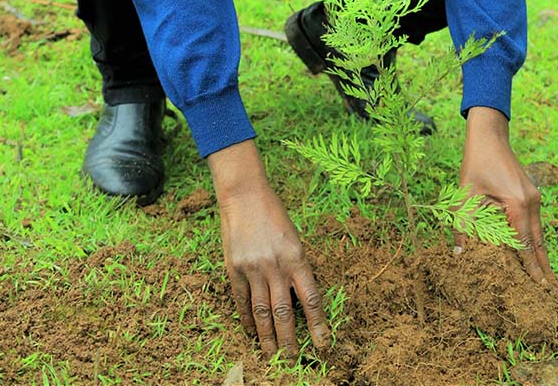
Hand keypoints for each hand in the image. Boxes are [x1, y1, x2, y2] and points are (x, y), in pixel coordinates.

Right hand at [208, 140, 330, 358]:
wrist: (245, 196)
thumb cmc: (275, 215)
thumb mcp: (295, 239)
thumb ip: (297, 267)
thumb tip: (301, 300)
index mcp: (297, 257)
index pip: (311, 300)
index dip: (318, 326)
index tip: (323, 346)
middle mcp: (276, 266)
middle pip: (284, 314)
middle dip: (290, 342)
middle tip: (293, 362)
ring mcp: (253, 269)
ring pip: (262, 314)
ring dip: (268, 338)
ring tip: (272, 357)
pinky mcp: (235, 269)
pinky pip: (242, 302)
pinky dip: (247, 320)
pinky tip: (251, 332)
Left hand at [457, 106, 553, 282]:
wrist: (490, 136)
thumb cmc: (476, 162)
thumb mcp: (466, 193)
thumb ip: (463, 224)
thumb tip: (458, 252)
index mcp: (517, 204)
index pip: (525, 243)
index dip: (531, 267)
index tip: (540, 287)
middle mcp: (531, 202)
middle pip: (538, 241)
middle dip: (542, 265)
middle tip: (549, 291)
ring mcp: (535, 197)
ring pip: (539, 232)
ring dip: (540, 253)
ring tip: (545, 276)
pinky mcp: (532, 193)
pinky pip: (535, 221)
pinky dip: (536, 238)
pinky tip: (534, 249)